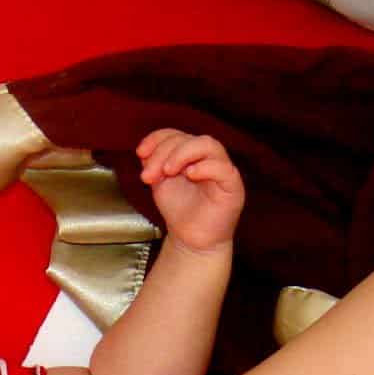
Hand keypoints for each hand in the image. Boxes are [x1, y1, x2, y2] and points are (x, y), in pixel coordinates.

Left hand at [136, 129, 244, 254]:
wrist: (191, 240)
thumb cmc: (179, 211)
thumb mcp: (160, 182)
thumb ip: (154, 164)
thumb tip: (146, 151)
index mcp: (191, 154)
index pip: (177, 134)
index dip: (157, 139)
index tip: (140, 153)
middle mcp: (208, 157)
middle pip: (189, 138)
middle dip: (165, 152)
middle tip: (149, 174)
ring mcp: (222, 169)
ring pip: (208, 145)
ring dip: (183, 154)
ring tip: (167, 172)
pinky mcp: (233, 185)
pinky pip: (223, 168)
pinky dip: (205, 167)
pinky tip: (190, 174)